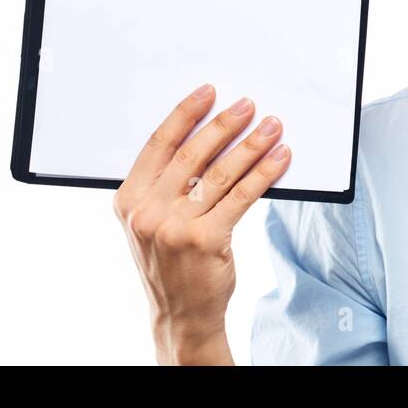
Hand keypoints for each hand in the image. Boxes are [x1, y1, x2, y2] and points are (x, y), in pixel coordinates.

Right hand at [113, 83, 291, 364]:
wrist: (180, 314)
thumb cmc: (170, 262)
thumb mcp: (151, 224)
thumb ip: (164, 187)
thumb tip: (207, 138)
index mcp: (128, 201)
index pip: (158, 145)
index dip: (185, 114)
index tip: (208, 93)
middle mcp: (148, 212)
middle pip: (192, 154)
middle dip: (224, 124)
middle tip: (248, 105)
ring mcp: (176, 227)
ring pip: (221, 172)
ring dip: (251, 144)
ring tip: (271, 126)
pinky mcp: (207, 240)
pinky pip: (242, 195)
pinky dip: (264, 172)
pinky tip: (279, 158)